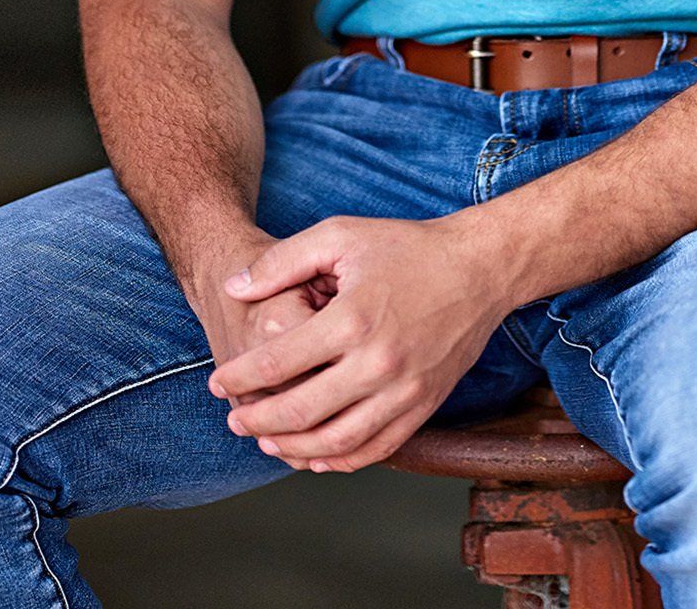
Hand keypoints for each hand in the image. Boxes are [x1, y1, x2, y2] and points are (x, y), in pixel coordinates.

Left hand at [206, 212, 509, 473]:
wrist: (480, 268)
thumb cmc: (407, 246)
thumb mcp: (341, 235)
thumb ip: (283, 261)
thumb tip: (234, 287)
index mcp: (352, 319)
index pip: (277, 364)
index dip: (238, 377)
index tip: (216, 382)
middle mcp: (378, 362)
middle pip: (300, 412)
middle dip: (257, 421)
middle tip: (234, 419)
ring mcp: (404, 391)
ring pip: (336, 442)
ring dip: (294, 448)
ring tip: (266, 441)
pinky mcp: (424, 405)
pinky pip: (376, 449)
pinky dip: (341, 461)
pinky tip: (316, 455)